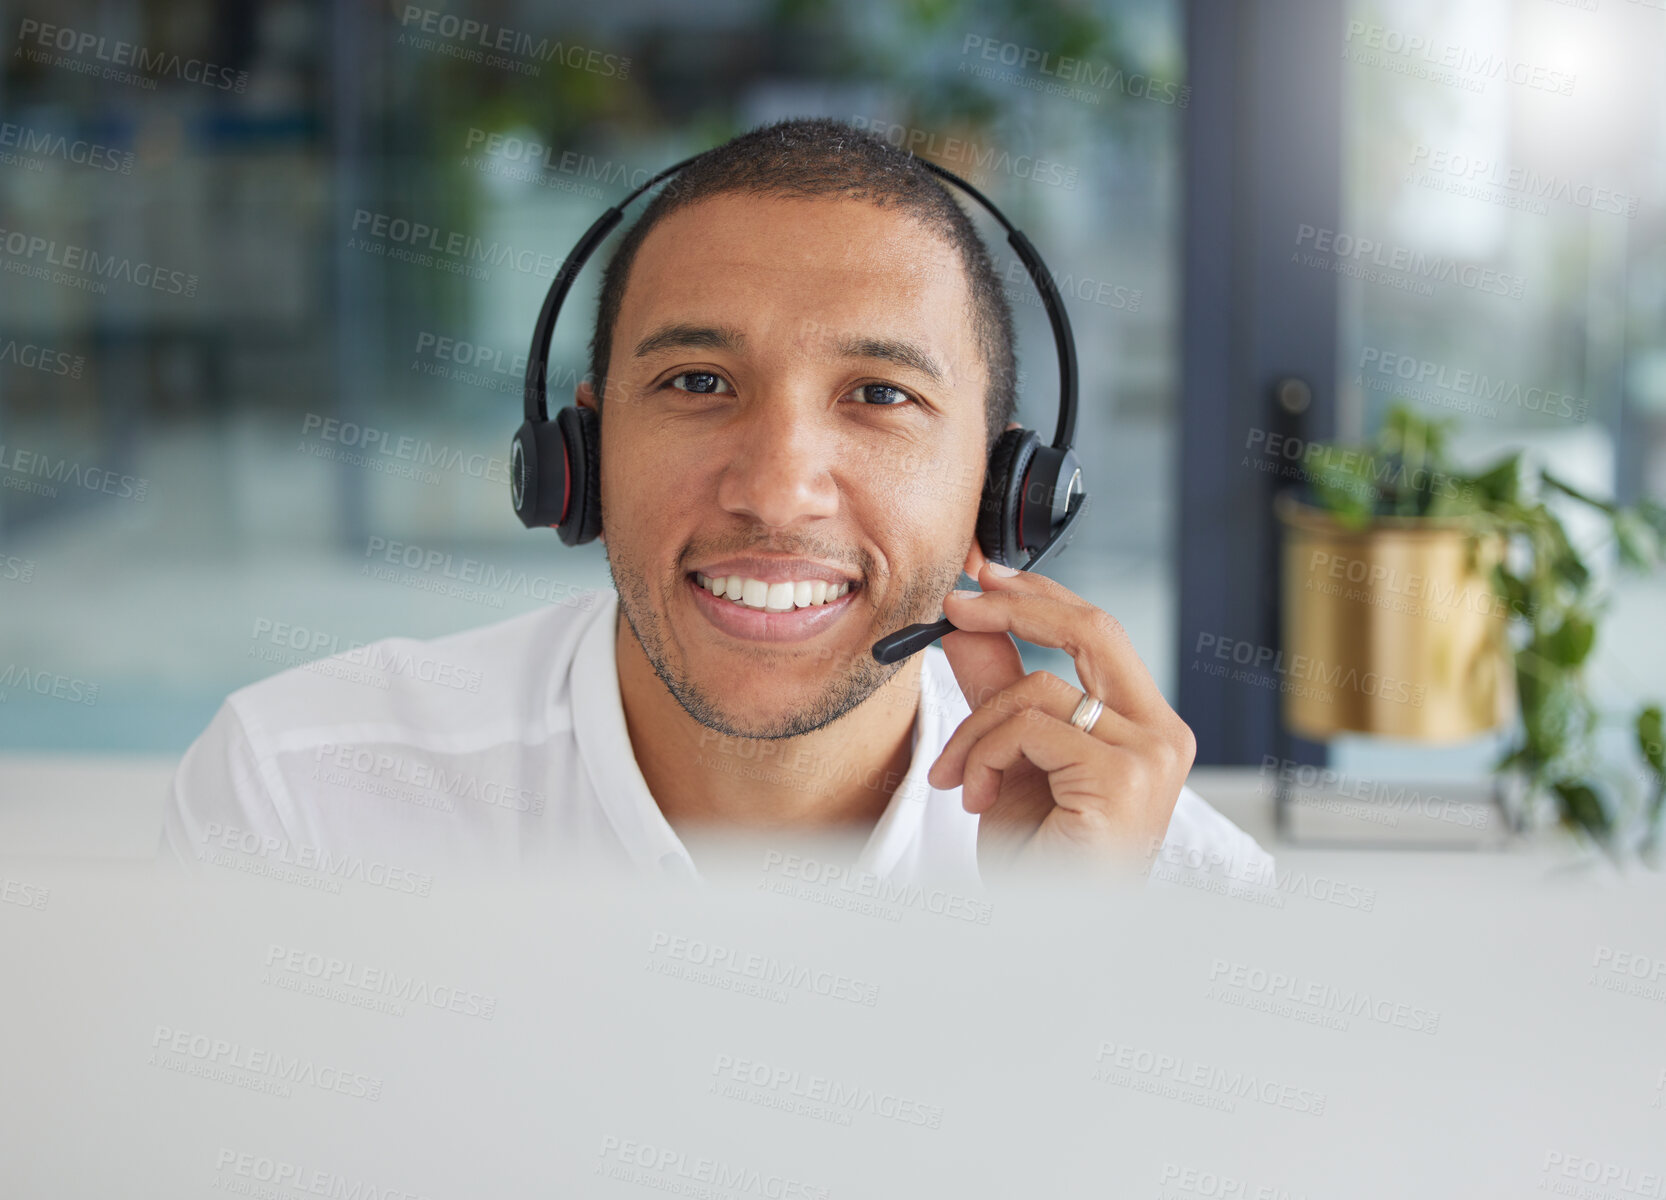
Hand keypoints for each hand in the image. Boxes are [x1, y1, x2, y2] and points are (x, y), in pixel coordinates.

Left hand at [925, 560, 1195, 878]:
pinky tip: (975, 797)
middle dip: (1016, 605)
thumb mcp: (1009, 759)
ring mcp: (1151, 756)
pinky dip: (983, 756)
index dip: (1039, 594)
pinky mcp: (1124, 777)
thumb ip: (997, 688)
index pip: (1100, 633)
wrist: (1046, 935)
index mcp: (1145, 727)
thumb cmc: (1038, 860)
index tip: (983, 576)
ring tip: (957, 779)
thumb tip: (967, 623)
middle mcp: (1162, 735)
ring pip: (1040, 686)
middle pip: (1093, 628)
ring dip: (975, 729)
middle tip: (955, 604)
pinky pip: (1028, 728)